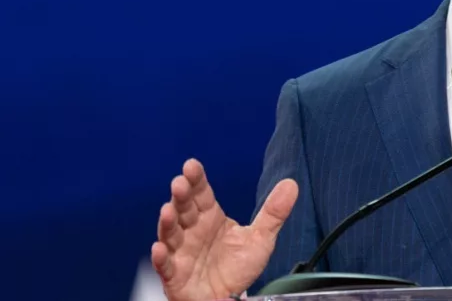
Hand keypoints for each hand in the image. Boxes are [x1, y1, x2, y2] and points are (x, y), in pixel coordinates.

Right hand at [151, 159, 297, 300]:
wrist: (229, 299)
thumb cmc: (238, 267)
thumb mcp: (261, 238)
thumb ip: (273, 212)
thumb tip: (291, 184)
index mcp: (210, 218)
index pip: (201, 194)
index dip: (196, 180)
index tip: (192, 165)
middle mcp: (192, 231)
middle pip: (184, 209)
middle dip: (181, 196)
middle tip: (180, 183)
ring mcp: (181, 252)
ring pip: (170, 234)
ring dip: (168, 223)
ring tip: (168, 211)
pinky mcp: (175, 275)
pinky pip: (165, 266)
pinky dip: (161, 258)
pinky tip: (159, 249)